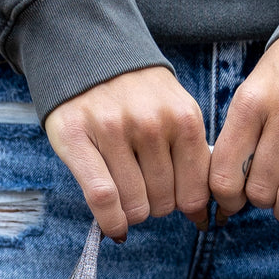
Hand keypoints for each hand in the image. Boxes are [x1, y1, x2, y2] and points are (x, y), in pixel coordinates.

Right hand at [45, 66, 211, 239]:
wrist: (86, 50)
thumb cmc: (136, 94)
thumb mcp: (175, 112)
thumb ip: (190, 156)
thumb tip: (201, 216)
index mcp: (183, 118)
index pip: (195, 191)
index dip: (188, 210)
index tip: (180, 209)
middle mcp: (151, 123)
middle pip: (164, 203)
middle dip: (156, 206)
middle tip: (145, 191)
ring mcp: (113, 129)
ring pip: (135, 205)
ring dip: (132, 213)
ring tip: (126, 195)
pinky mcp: (77, 137)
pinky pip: (103, 198)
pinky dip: (110, 222)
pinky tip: (113, 228)